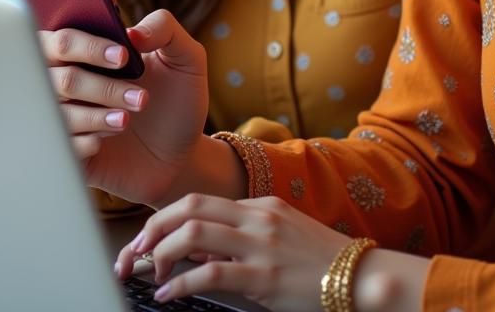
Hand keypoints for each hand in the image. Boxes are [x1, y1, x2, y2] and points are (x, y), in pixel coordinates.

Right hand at [41, 9, 209, 206]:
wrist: (180, 156)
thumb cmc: (177, 100)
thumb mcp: (185, 57)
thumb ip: (164, 28)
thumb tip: (132, 33)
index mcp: (90, 50)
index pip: (63, 36)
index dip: (87, 45)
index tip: (124, 57)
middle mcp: (69, 78)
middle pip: (51, 72)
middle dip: (98, 85)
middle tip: (140, 96)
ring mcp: (64, 115)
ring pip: (56, 108)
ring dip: (96, 114)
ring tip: (128, 119)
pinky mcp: (66, 150)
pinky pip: (59, 142)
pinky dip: (86, 140)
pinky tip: (108, 140)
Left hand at [115, 194, 352, 310]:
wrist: (362, 277)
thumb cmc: (320, 261)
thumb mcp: (279, 237)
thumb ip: (240, 238)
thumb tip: (197, 252)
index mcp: (258, 206)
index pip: (198, 202)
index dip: (164, 219)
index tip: (145, 240)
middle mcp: (256, 218)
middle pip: (188, 208)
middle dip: (151, 228)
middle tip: (132, 253)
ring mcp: (260, 245)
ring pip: (193, 233)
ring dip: (161, 252)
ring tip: (150, 273)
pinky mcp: (264, 277)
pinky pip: (211, 275)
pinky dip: (182, 283)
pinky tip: (169, 294)